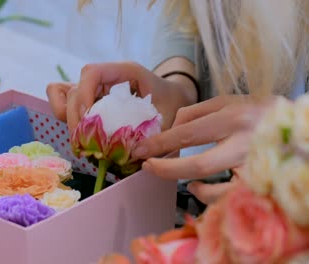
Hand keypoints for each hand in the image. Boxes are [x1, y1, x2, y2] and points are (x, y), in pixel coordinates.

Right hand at [46, 61, 196, 134]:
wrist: (175, 99)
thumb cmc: (173, 103)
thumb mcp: (169, 116)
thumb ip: (155, 134)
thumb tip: (135, 155)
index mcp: (125, 72)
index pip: (92, 72)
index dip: (84, 94)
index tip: (88, 120)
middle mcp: (106, 77)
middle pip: (76, 89)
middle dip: (75, 118)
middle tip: (83, 145)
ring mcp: (95, 88)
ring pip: (66, 96)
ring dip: (69, 119)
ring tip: (81, 143)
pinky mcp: (90, 100)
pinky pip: (64, 100)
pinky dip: (64, 114)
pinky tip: (77, 133)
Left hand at [132, 96, 269, 202]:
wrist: (297, 126)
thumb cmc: (258, 112)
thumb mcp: (228, 101)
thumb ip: (196, 112)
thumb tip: (170, 128)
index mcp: (235, 118)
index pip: (188, 133)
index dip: (160, 143)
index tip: (140, 149)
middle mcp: (245, 144)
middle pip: (199, 164)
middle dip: (166, 168)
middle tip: (147, 166)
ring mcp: (255, 168)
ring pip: (216, 190)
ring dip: (188, 185)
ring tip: (175, 176)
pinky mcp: (259, 185)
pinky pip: (228, 200)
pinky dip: (207, 195)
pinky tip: (195, 185)